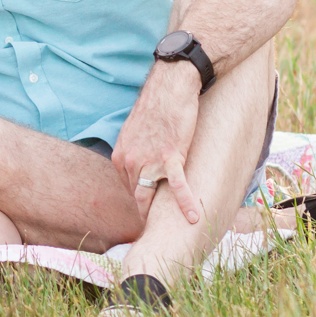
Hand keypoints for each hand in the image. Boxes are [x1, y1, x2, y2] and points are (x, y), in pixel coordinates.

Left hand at [111, 60, 204, 225]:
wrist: (171, 85)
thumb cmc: (157, 106)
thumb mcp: (136, 131)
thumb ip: (135, 152)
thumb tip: (141, 169)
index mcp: (120, 155)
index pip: (128, 189)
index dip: (139, 203)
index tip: (148, 215)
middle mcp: (129, 160)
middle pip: (136, 197)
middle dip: (145, 215)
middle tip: (157, 231)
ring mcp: (148, 160)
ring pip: (150, 196)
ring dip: (161, 215)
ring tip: (173, 230)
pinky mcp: (170, 156)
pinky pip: (178, 185)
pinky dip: (186, 203)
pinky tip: (195, 217)